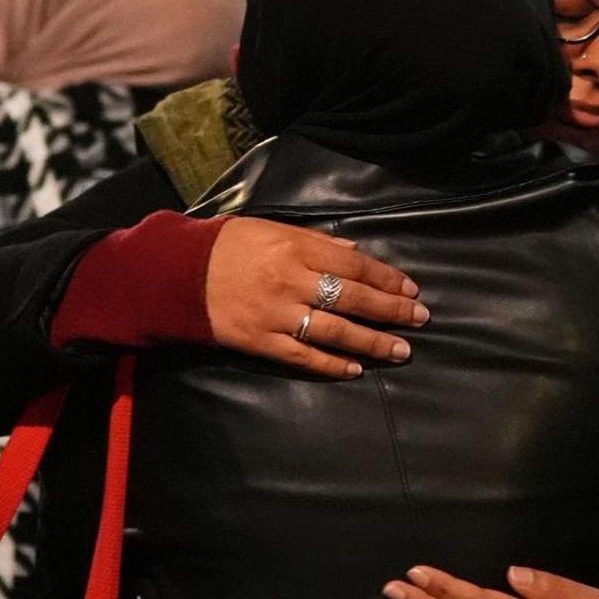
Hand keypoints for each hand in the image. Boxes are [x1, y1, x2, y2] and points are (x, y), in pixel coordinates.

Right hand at [205, 218, 426, 379]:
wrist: (177, 274)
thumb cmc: (227, 246)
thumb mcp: (272, 229)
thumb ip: (316, 241)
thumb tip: (356, 254)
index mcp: (296, 248)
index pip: (354, 265)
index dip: (387, 278)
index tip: (411, 288)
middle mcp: (291, 281)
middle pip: (353, 298)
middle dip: (391, 310)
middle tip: (421, 319)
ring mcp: (276, 314)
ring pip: (335, 331)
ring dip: (372, 342)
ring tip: (401, 350)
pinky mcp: (260, 341)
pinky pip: (303, 356)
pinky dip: (331, 364)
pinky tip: (356, 369)